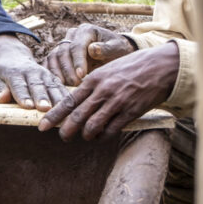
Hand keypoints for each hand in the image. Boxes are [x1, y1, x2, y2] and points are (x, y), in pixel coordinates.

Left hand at [0, 34, 65, 110]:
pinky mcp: (52, 78)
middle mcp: (31, 73)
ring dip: (57, 99)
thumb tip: (1, 99)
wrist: (14, 56)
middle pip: (37, 86)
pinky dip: (67, 96)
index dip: (23, 95)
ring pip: (51, 86)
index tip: (27, 105)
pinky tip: (73, 106)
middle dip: (41, 97)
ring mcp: (43, 74)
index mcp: (14, 73)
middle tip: (45, 108)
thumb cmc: (2, 72)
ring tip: (61, 110)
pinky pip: (61, 87)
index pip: (18, 85)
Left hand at [38, 41, 179, 140]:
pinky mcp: (130, 112)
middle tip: (62, 137)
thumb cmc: (130, 68)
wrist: (160, 66)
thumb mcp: (106, 71)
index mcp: (93, 80)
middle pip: (77, 117)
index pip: (67, 102)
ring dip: (85, 135)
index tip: (42, 126)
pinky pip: (111, 130)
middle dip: (66, 131)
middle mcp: (102, 92)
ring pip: (92, 126)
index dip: (53, 116)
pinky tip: (101, 136)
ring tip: (85, 136)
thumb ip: (91, 86)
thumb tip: (75, 102)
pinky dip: (103, 136)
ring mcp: (116, 102)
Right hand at [43, 23, 134, 85]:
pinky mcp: (59, 54)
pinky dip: (52, 73)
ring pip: (53, 57)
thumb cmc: (117, 50)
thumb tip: (92, 49)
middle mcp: (72, 35)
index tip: (81, 75)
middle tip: (75, 84)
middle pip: (62, 51)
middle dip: (67, 69)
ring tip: (68, 85)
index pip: (76, 45)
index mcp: (85, 30)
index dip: (77, 61)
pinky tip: (58, 85)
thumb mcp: (117, 48)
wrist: (114, 52)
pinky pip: (51, 63)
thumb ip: (106, 48)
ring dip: (58, 72)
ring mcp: (64, 44)